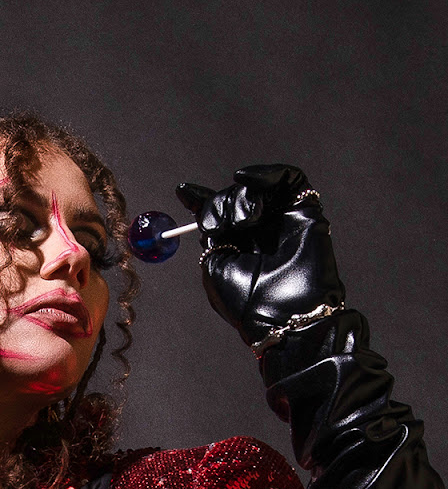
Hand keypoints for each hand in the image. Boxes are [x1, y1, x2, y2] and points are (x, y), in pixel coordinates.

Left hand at [176, 164, 344, 348]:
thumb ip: (208, 231)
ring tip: (242, 221)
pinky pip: (289, 178)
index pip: (218, 213)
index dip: (200, 199)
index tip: (183, 192)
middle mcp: (258, 230)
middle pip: (234, 196)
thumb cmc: (248, 302)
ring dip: (240, 196)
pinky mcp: (305, 211)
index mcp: (236, 244)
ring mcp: (282, 219)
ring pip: (256, 187)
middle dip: (220, 204)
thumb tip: (198, 205)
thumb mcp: (213, 264)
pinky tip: (247, 181)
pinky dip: (266, 173)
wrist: (283, 315)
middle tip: (218, 225)